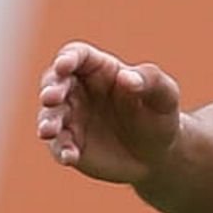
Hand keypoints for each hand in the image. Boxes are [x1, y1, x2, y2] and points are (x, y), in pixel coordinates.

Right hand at [36, 41, 183, 184]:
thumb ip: (150, 81)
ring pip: (49, 115)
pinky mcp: (69, 143)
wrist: (159, 153)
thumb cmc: (160, 114)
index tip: (64, 65)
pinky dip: (61, 150)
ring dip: (48, 121)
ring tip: (50, 130)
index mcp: (101, 69)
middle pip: (54, 82)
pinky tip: (70, 156)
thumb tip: (126, 78)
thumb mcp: (165, 95)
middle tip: (52, 98)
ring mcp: (71, 117)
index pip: (78, 55)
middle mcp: (79, 90)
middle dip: (51, 89)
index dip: (68, 58)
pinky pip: (58, 145)